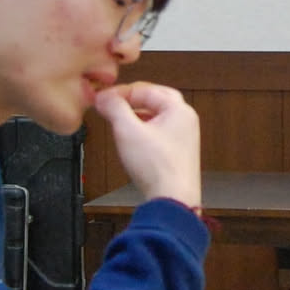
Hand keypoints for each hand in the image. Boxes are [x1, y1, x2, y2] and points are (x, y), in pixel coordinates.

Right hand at [96, 83, 201, 208]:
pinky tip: (131, 139)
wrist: (172, 200)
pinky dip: (143, 130)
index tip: (103, 98)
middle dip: (132, 100)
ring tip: (118, 120)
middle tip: (113, 103)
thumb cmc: (158, 168)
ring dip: (137, 115)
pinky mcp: (178, 154)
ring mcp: (184, 138)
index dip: (120, 92)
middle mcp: (186, 121)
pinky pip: (159, 133)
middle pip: (155, 99)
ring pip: (157, 117)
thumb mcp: (128, 131)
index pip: (146, 89)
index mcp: (179, 110)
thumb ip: (115, 108)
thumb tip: (104, 97)